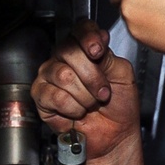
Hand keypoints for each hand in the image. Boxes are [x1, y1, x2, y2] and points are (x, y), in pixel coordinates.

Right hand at [32, 20, 140, 163]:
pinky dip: (72, 107)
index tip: (98, 51)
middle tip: (103, 91)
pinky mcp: (41, 96)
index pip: (80, 29)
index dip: (88, 38)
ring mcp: (50, 76)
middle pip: (69, 51)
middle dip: (92, 76)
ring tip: (92, 104)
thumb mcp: (123, 74)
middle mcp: (65, 59)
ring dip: (85, 95)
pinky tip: (78, 112)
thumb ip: (109, 55)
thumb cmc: (120, 105)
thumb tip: (96, 41)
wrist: (115, 134)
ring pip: (63, 75)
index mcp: (85, 49)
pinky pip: (54, 96)